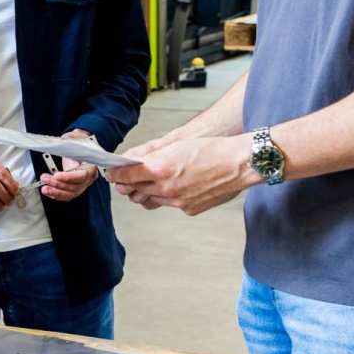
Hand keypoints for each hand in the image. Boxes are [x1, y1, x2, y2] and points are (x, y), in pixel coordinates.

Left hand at [40, 130, 98, 201]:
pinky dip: (56, 195)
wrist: (78, 146)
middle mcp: (88, 177)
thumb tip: (64, 142)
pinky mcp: (74, 187)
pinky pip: (66, 195)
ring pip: (70, 193)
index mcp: (91, 166)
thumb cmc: (79, 143)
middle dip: (58, 184)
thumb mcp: (75, 137)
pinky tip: (48, 191)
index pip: (83, 175)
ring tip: (45, 188)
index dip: (69, 177)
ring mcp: (81, 184)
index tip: (56, 175)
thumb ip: (71, 140)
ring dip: (56, 191)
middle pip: (75, 186)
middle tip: (45, 178)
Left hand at [107, 134, 258, 215]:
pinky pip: (169, 204)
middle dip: (126, 184)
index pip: (126, 175)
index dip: (116, 174)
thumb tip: (131, 161)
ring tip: (145, 183)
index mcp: (160, 169)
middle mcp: (166, 188)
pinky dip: (166, 196)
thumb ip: (150, 155)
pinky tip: (172, 186)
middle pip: (134, 190)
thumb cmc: (212, 149)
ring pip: (150, 199)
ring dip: (145, 191)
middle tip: (123, 179)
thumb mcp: (175, 144)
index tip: (112, 172)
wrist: (240, 164)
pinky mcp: (189, 209)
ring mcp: (178, 201)